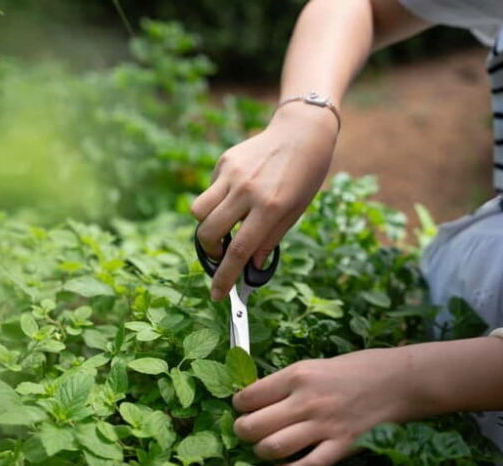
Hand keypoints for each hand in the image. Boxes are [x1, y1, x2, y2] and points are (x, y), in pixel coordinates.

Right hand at [191, 104, 337, 299]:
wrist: (302, 133)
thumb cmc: (304, 177)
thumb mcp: (294, 213)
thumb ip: (269, 240)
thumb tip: (249, 267)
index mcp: (270, 207)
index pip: (239, 251)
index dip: (225, 277)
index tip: (218, 294)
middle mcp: (247, 190)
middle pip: (209, 232)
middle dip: (210, 251)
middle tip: (223, 253)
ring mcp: (232, 174)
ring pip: (199, 211)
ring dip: (207, 226)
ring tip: (226, 225)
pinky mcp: (224, 162)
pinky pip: (210, 191)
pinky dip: (216, 202)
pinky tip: (236, 196)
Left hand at [231, 348, 423, 465]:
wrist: (400, 381)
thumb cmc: (357, 368)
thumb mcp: (316, 365)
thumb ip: (287, 382)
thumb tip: (255, 398)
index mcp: (298, 375)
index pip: (249, 396)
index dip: (238, 405)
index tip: (243, 407)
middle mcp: (306, 401)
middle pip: (253, 426)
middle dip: (242, 431)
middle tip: (247, 430)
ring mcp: (324, 426)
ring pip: (273, 448)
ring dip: (262, 452)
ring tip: (266, 447)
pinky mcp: (341, 446)